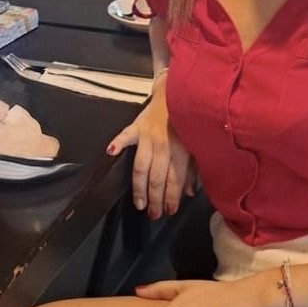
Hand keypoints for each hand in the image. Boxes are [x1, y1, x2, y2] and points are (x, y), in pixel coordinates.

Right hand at [107, 82, 191, 218]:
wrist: (179, 91)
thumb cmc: (189, 120)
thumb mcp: (197, 144)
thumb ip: (193, 168)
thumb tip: (190, 192)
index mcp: (181, 148)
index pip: (174, 178)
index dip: (172, 197)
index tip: (170, 211)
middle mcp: (163, 143)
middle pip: (156, 176)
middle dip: (155, 198)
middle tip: (153, 214)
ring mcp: (148, 134)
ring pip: (140, 165)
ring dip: (139, 186)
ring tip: (139, 204)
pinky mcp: (137, 125)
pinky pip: (125, 135)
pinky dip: (118, 143)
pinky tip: (111, 152)